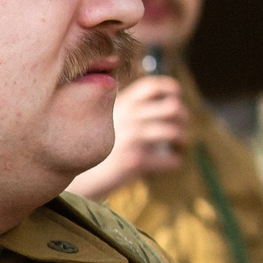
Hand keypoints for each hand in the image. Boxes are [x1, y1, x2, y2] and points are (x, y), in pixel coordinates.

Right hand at [68, 74, 187, 199]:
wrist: (79, 176)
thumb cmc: (97, 147)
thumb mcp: (107, 119)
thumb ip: (130, 109)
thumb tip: (166, 104)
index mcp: (122, 103)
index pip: (154, 86)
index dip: (171, 90)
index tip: (175, 100)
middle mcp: (128, 116)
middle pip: (172, 107)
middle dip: (183, 117)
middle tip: (181, 126)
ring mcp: (131, 138)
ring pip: (174, 132)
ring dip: (183, 139)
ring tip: (179, 144)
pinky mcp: (135, 160)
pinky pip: (170, 159)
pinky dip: (175, 161)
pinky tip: (171, 163)